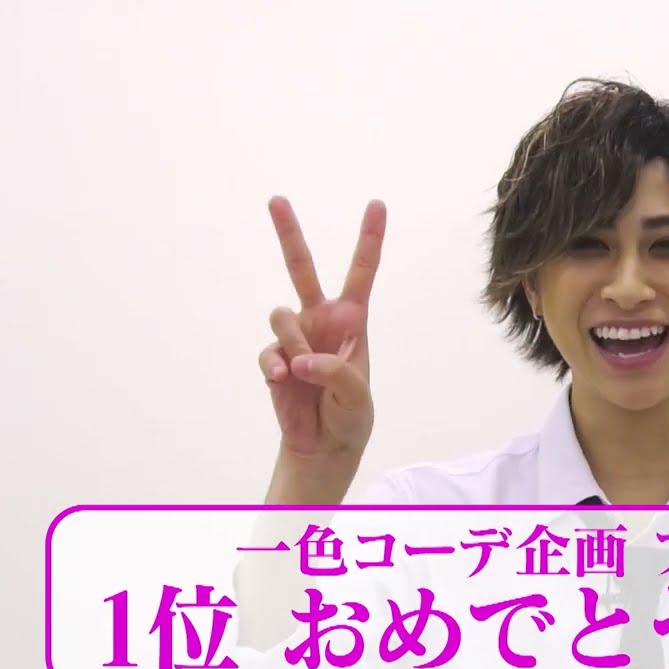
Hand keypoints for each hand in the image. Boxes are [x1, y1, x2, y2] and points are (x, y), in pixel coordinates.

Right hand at [258, 196, 385, 461]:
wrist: (323, 445)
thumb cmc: (351, 415)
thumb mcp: (356, 394)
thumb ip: (334, 372)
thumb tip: (299, 359)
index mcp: (352, 320)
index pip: (362, 272)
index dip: (369, 238)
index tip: (376, 203)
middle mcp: (321, 319)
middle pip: (301, 268)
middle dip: (287, 232)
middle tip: (276, 199)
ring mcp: (294, 336)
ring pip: (280, 316)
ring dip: (292, 343)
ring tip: (304, 372)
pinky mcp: (273, 357)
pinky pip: (267, 351)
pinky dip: (274, 367)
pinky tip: (283, 382)